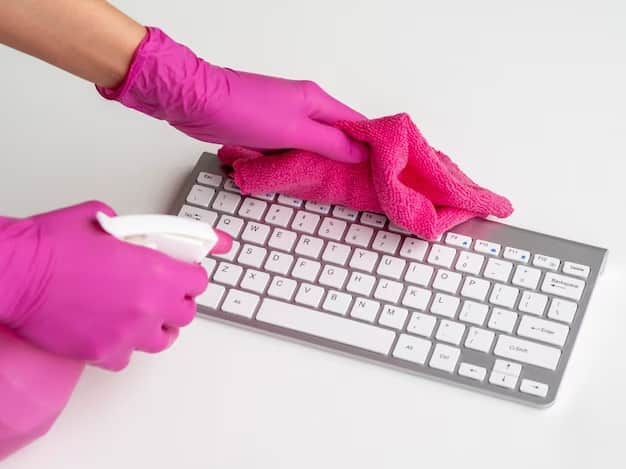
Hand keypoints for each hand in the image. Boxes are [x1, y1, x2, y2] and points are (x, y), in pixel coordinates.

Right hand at [0, 201, 229, 370]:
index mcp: (156, 270)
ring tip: (142, 315)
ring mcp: (127, 334)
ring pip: (162, 340)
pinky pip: (127, 357)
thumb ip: (135, 233)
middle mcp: (148, 306)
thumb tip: (143, 239)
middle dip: (176, 301)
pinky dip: (125, 345)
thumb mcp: (104, 219)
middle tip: (162, 293)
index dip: (190, 275)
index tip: (184, 273)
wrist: (15, 275)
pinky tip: (114, 331)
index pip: (198, 280)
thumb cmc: (51, 246)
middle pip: (186, 313)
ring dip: (157, 326)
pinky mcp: (103, 353)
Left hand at [97, 27, 368, 163]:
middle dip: (349, 159)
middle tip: (361, 185)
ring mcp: (285, 120)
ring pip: (314, 146)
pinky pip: (293, 150)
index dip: (373, 146)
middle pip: (337, 136)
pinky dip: (299, 164)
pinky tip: (304, 180)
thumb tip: (361, 153)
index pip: (357, 124)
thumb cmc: (244, 111)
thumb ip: (329, 142)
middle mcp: (304, 108)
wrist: (196, 102)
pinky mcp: (267, 131)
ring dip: (322, 164)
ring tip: (337, 188)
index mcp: (317, 101)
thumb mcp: (294, 129)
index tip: (385, 168)